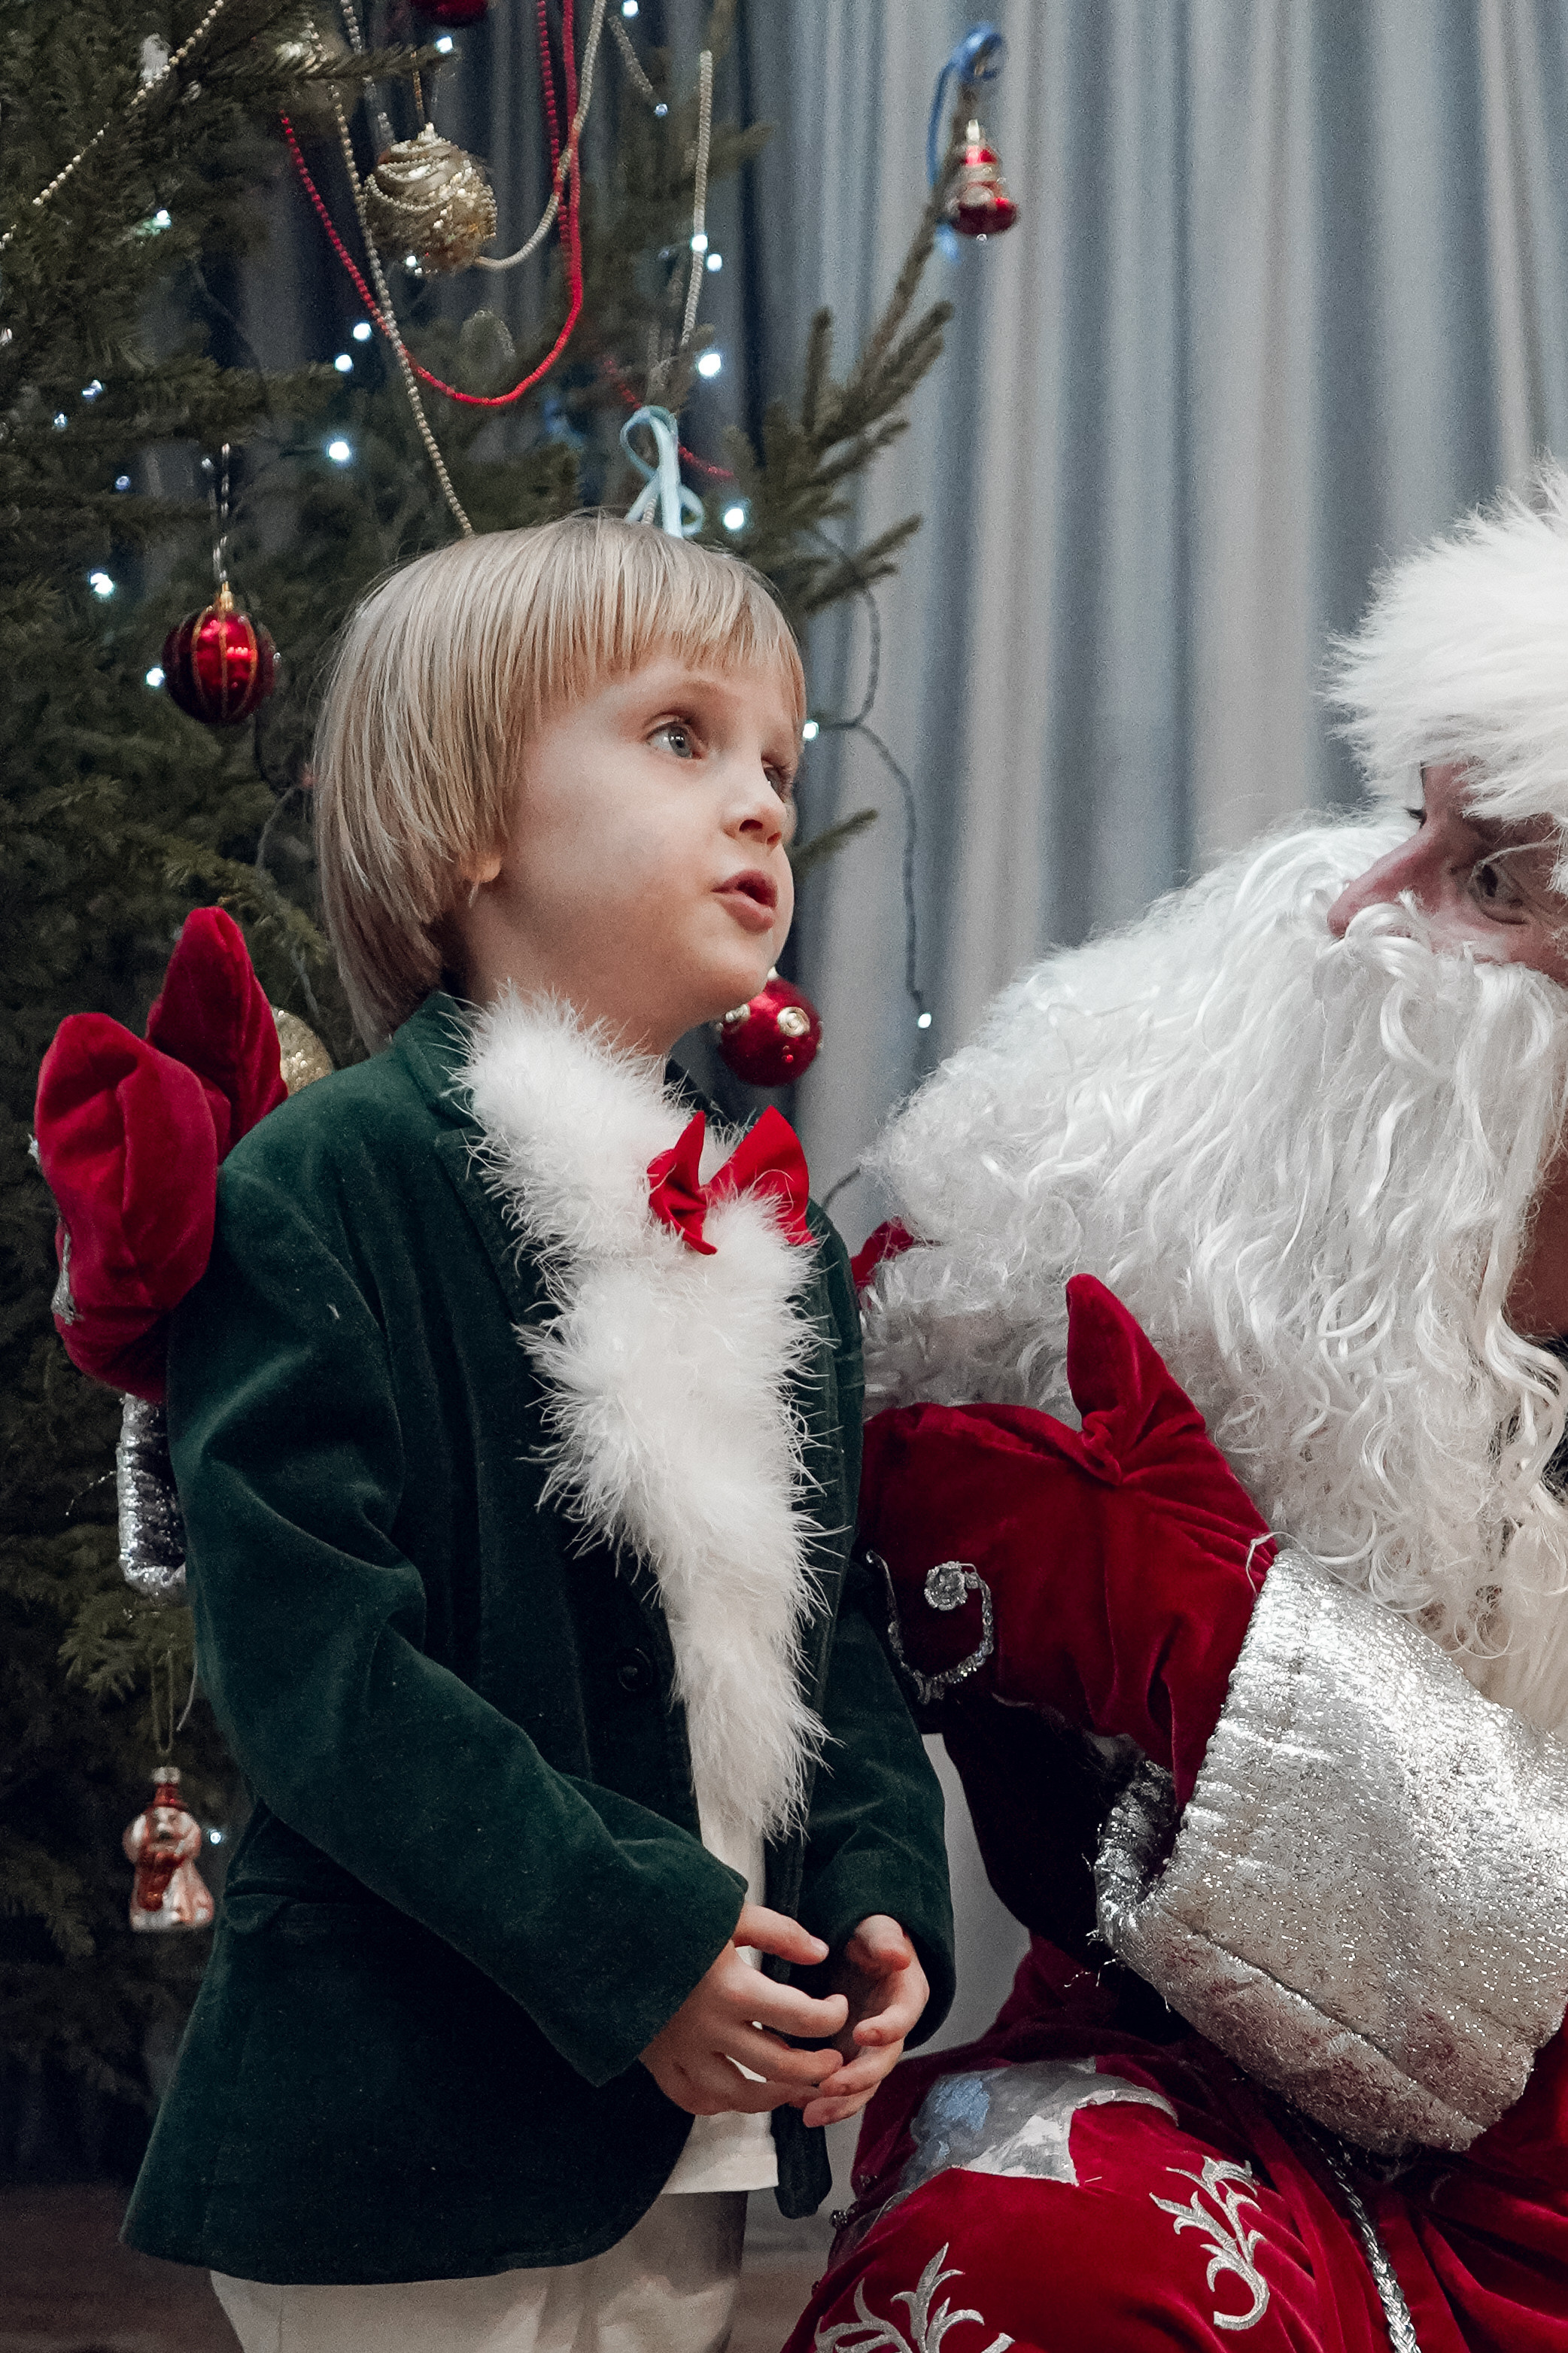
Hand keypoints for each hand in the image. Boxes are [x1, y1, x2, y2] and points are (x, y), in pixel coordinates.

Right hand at [640, 1904, 850, 2117]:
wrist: (605, 1932)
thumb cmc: (671, 1915)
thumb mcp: (729, 1911)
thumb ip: (779, 1932)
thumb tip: (819, 1953)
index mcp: (732, 1988)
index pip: (801, 2018)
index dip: (831, 2017)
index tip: (838, 2007)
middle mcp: (709, 2029)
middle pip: (778, 2068)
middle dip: (816, 2068)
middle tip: (833, 2060)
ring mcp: (681, 2052)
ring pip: (738, 2097)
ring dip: (775, 2096)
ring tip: (796, 2084)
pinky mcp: (657, 2061)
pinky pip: (693, 2101)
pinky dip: (722, 2103)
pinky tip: (740, 2090)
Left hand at [795, 1915, 927, 2128]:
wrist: (858, 1951)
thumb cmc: (869, 1939)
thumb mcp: (878, 1929)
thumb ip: (886, 1939)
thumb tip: (899, 1954)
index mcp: (906, 1996)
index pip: (904, 2017)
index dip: (886, 2028)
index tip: (862, 2032)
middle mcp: (892, 2029)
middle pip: (882, 2062)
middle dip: (858, 2079)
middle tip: (829, 2086)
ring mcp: (869, 2049)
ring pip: (862, 2085)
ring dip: (839, 2103)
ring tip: (811, 2113)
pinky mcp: (847, 2058)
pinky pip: (839, 2086)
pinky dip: (821, 2098)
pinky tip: (795, 2103)